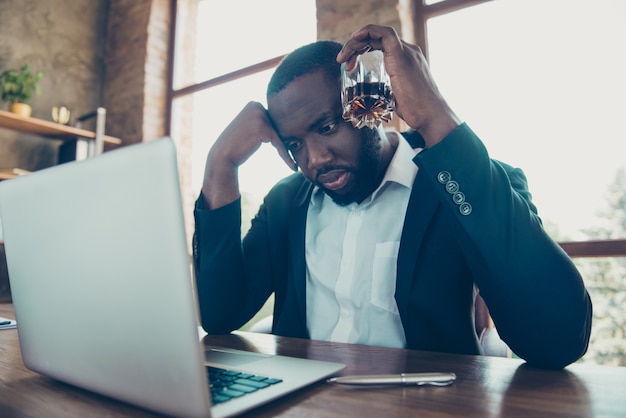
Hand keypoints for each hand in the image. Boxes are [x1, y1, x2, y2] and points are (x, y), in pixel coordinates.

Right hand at [201, 101, 295, 208]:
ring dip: (284, 149)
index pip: (272, 120)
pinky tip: (292, 166)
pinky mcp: (264, 129)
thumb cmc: (235, 144)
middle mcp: (257, 106)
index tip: (285, 146)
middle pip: (277, 126)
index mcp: (254, 103)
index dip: (276, 134)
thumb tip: (279, 122)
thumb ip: (261, 121)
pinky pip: (280, 143)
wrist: (223, 155)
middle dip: (281, 140)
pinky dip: (286, 156)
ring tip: (291, 163)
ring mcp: (261, 116)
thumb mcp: (248, 126)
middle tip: (289, 157)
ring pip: (279, 135)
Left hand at [336, 24, 460, 146]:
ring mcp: (407, 53)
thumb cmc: (416, 112)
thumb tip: (373, 102)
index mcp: (406, 60)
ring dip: (356, 42)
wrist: (431, 116)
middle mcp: (408, 52)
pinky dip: (368, 32)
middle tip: (341, 60)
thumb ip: (387, 92)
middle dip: (355, 46)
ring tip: (342, 57)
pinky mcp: (402, 57)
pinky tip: (354, 38)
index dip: (362, 49)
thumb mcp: (397, 98)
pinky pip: (385, 34)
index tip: (349, 64)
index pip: (382, 45)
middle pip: (377, 39)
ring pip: (378, 35)